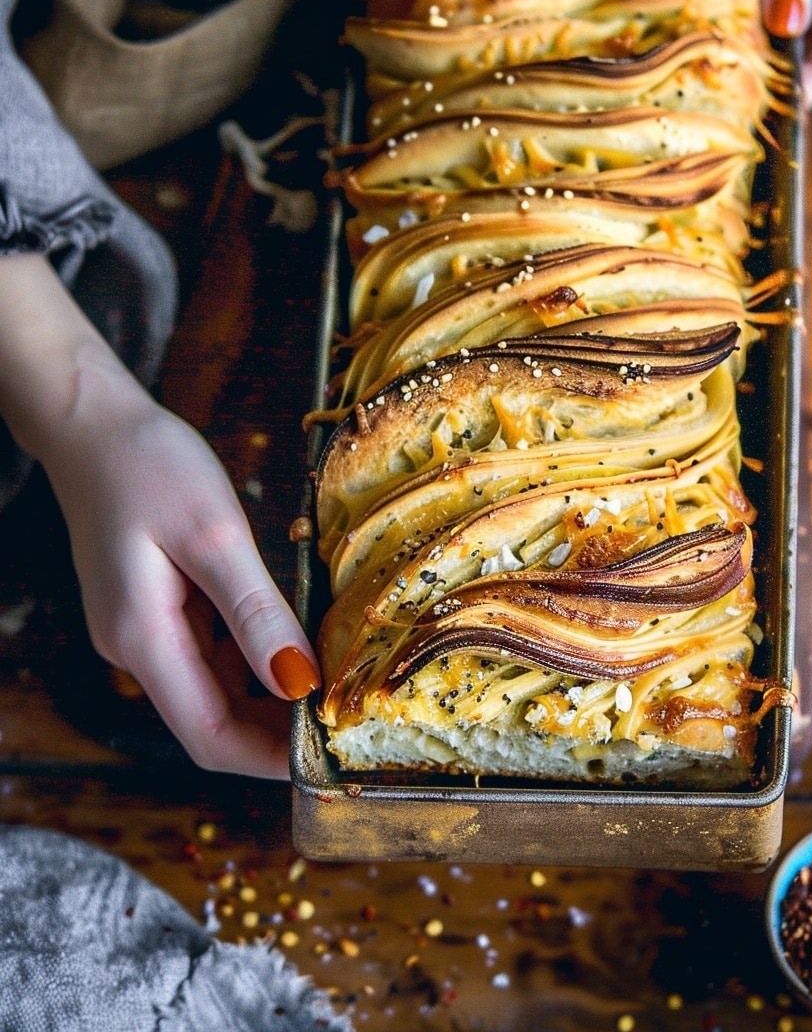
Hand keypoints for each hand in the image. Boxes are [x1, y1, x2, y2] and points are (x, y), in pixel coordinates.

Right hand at [0, 254, 319, 777]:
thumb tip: (299, 683)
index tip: (333, 750)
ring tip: (338, 672)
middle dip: (279, 728)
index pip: (210, 738)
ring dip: (272, 691)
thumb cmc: (149, 465)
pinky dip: (255, 653)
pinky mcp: (155, 607)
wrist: (93, 422)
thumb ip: (256, 614)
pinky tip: (295, 631)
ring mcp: (143, 630)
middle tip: (350, 711)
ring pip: (216, 688)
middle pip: (214, 721)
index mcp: (144, 640)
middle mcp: (138, 649)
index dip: (270, 758)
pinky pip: (210, 651)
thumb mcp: (214, 535)